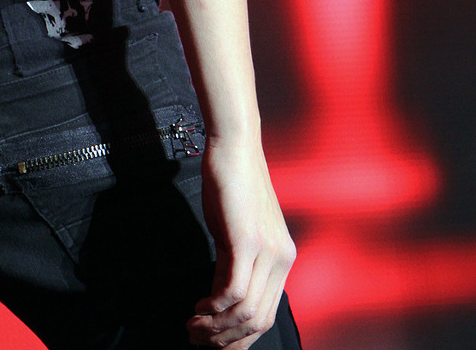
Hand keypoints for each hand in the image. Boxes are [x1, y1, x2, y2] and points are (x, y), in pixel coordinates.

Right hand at [187, 135, 296, 347]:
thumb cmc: (232, 184)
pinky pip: (233, 291)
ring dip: (215, 328)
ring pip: (245, 312)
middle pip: (258, 321)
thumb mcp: (238, 231)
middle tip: (198, 340)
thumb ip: (237, 264)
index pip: (267, 314)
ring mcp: (267, 251)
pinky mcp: (248, 242)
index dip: (240, 338)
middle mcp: (282, 258)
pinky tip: (198, 308)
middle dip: (226, 340)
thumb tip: (221, 300)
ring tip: (192, 328)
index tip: (215, 343)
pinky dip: (213, 308)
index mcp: (283, 258)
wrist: (234, 146)